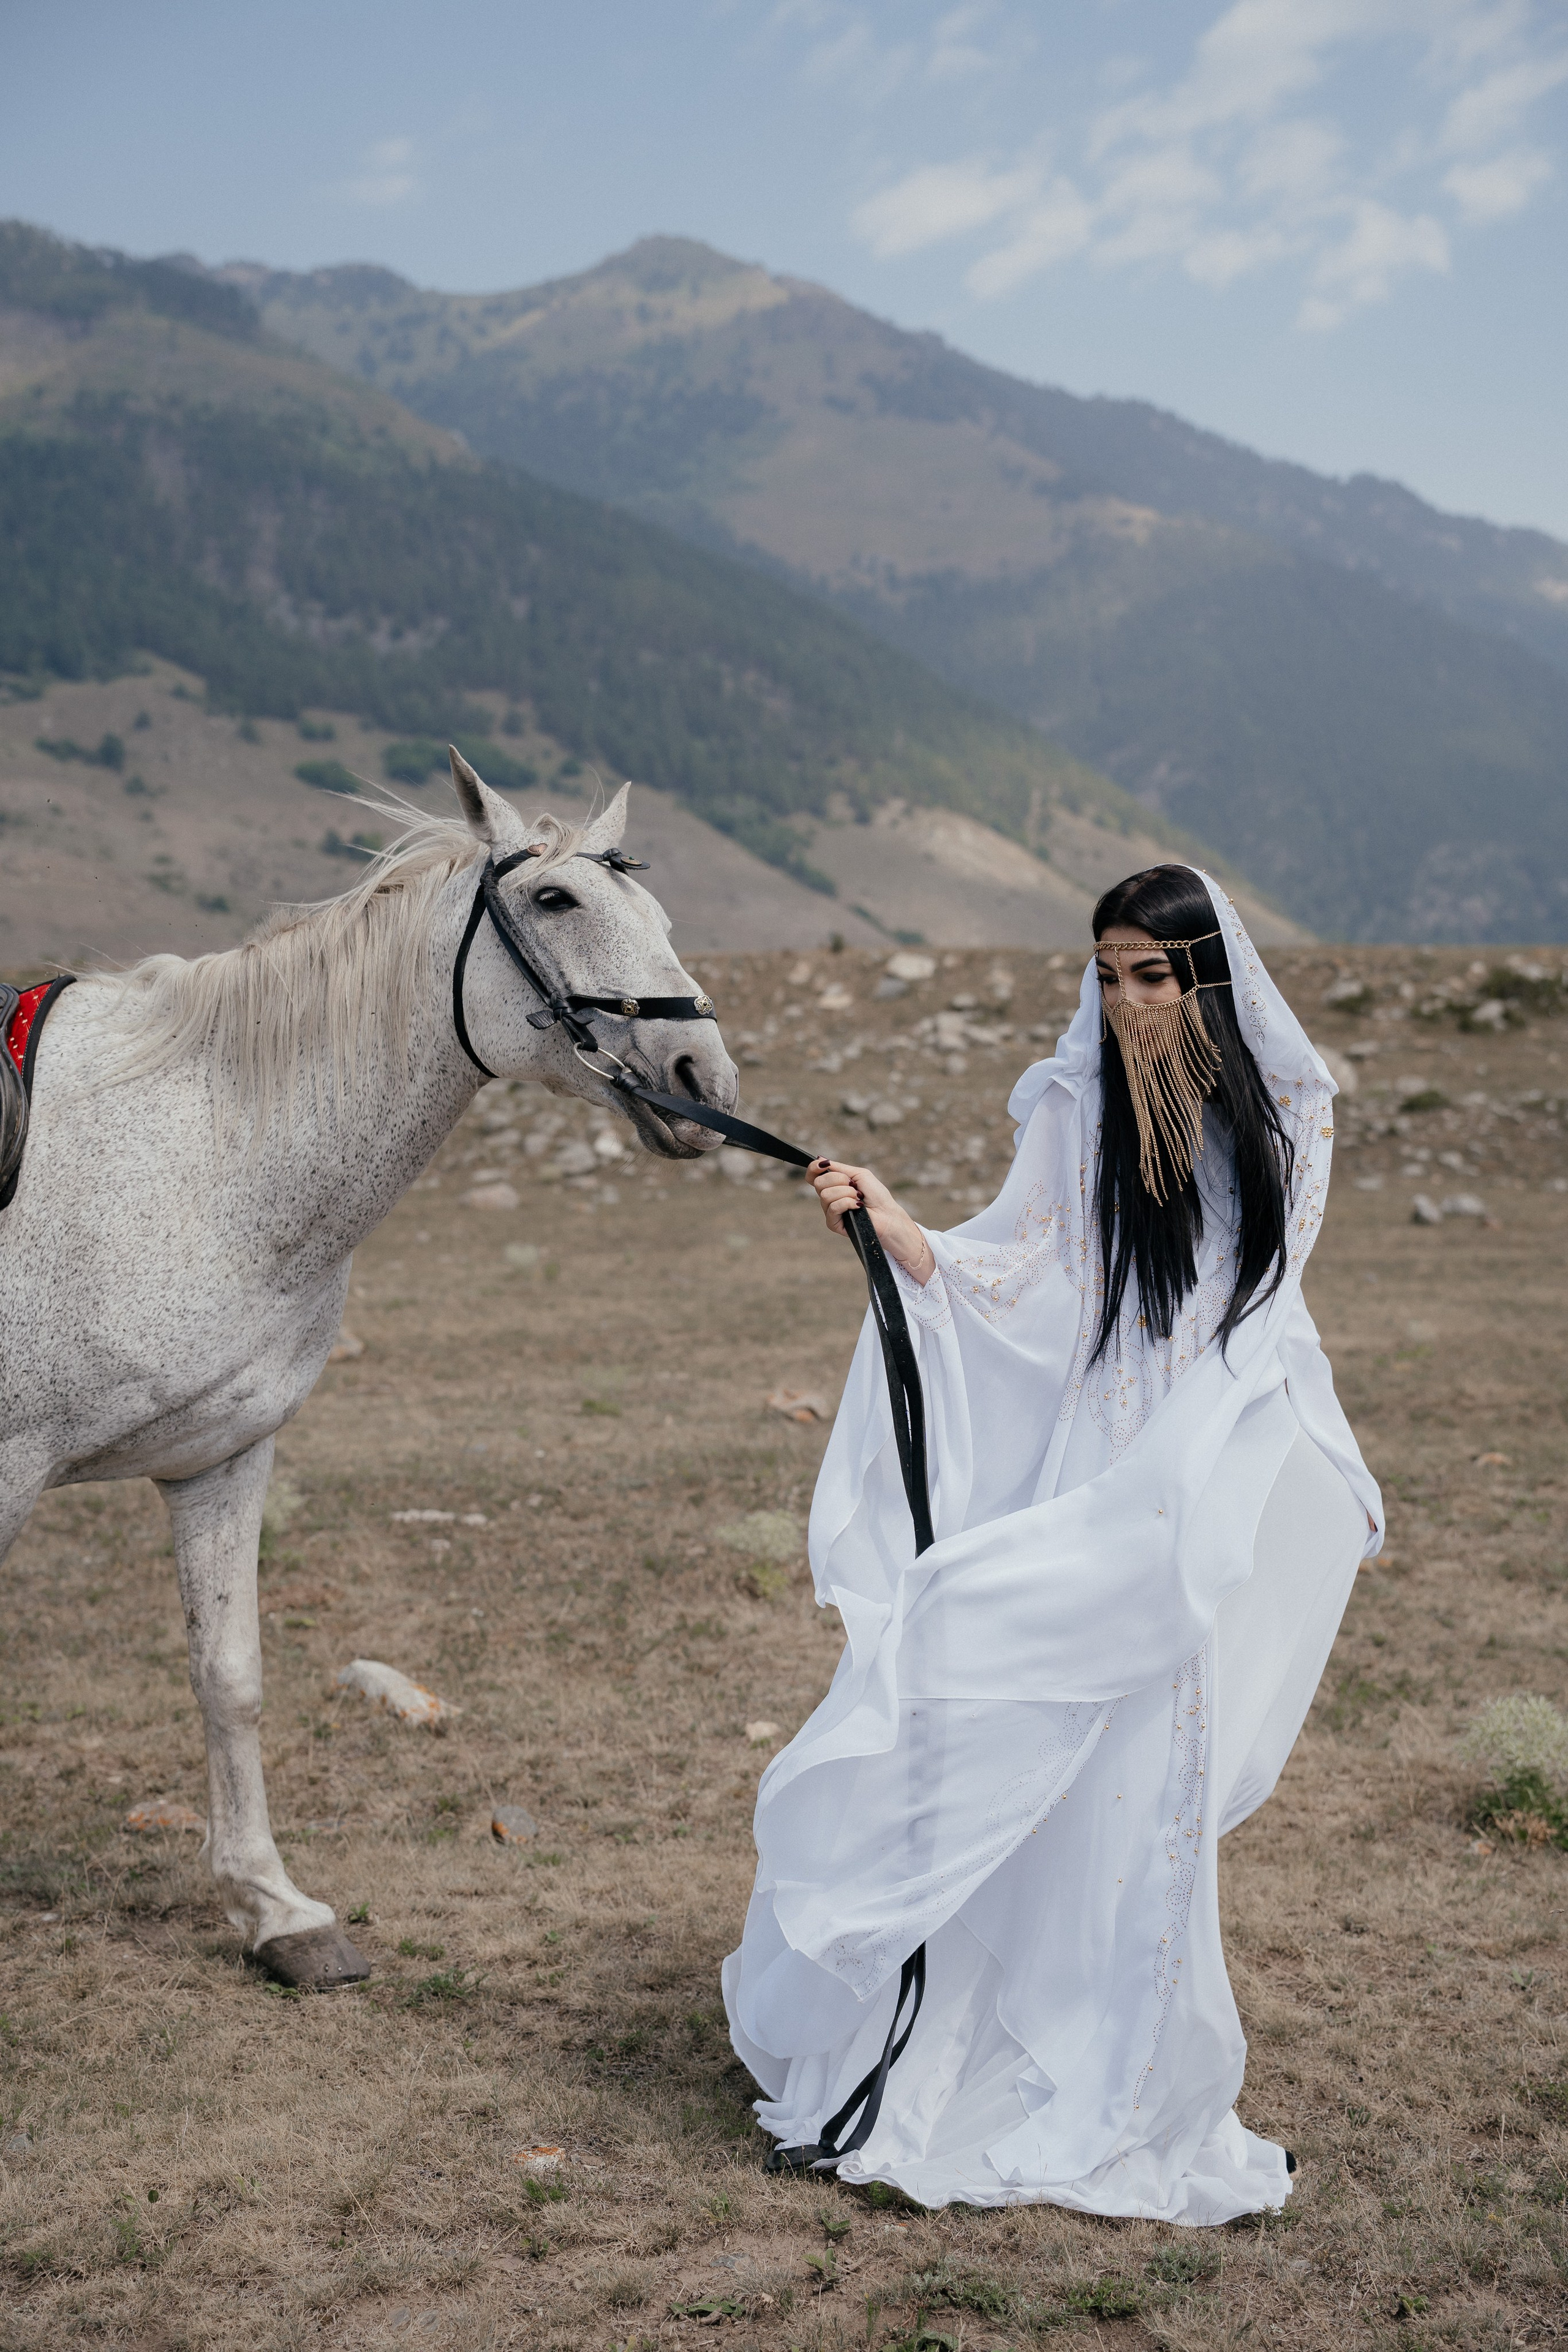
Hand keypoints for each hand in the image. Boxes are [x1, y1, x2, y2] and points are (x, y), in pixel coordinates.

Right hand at [808, 1160, 934, 1283]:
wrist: (887, 1214)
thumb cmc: (876, 1195)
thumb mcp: (858, 1174)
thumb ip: (838, 1168)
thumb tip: (820, 1159)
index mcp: (833, 1185)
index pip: (812, 1176)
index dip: (813, 1168)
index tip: (824, 1164)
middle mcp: (828, 1197)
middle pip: (819, 1183)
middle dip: (839, 1180)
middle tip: (854, 1186)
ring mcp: (830, 1211)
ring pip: (826, 1195)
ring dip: (847, 1193)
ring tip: (858, 1198)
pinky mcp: (833, 1223)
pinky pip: (833, 1208)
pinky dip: (848, 1203)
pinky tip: (858, 1206)